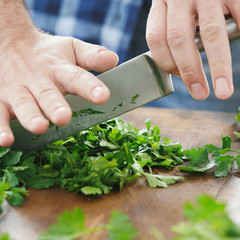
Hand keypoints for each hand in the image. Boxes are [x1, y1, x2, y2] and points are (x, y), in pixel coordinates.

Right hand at [0, 9, 117, 146]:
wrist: (11, 42)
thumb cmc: (49, 53)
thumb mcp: (72, 48)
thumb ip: (92, 56)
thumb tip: (114, 60)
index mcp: (59, 69)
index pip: (77, 77)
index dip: (90, 87)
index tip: (103, 96)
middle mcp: (38, 80)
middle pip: (48, 93)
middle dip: (55, 106)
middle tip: (63, 117)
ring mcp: (18, 90)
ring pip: (23, 104)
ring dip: (30, 117)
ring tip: (40, 127)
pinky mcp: (1, 99)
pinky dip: (0, 127)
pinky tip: (5, 141)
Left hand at [146, 0, 236, 100]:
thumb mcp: (174, 9)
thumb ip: (174, 33)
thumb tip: (183, 72)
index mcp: (162, 3)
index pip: (156, 39)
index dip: (166, 64)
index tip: (181, 79)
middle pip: (179, 40)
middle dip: (190, 72)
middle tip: (200, 94)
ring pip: (210, 33)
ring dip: (218, 66)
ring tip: (223, 91)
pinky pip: (237, 16)